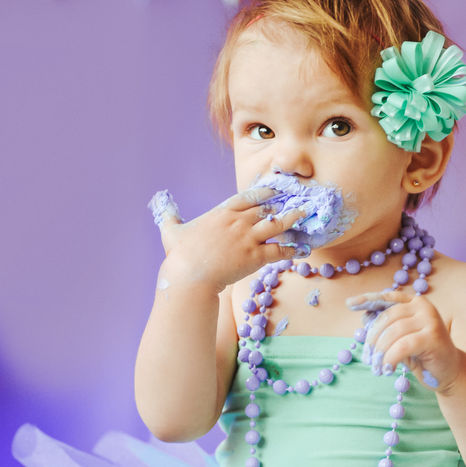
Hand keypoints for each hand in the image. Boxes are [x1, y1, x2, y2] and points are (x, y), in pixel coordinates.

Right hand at [157, 187, 304, 293]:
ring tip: (304, 216)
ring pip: (278, 224)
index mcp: (222, 213)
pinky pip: (280, 250)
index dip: (263, 193)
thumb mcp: (171, 231)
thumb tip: (161, 205)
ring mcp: (248, 238)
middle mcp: (238, 221)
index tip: (274, 191)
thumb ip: (170, 217)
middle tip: (295, 202)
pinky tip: (302, 249)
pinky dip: (292, 249)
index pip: (248, 197)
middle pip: (266, 209)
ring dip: (292, 219)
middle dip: (281, 205)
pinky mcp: (255, 256)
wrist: (190, 275)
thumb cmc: (179, 255)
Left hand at [346, 290, 461, 391]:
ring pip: (393, 332)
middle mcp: (424, 307)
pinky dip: (391, 357)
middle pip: (387, 317)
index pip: (387, 298)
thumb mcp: (399, 339)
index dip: (367, 300)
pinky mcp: (433, 337)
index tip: (349, 304)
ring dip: (380, 351)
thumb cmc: (421, 354)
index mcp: (415, 303)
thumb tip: (365, 317)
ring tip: (377, 366)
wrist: (448, 372)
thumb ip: (386, 327)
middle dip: (372, 338)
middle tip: (367, 357)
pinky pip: (403, 345)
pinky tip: (388, 368)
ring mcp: (430, 320)